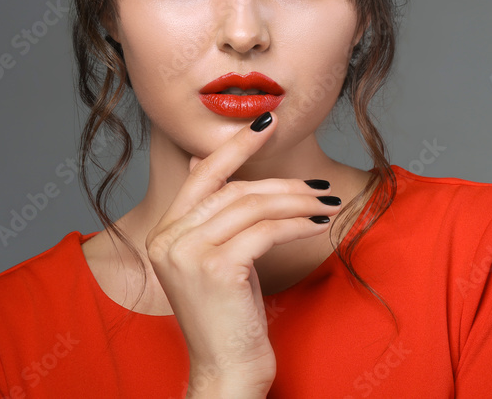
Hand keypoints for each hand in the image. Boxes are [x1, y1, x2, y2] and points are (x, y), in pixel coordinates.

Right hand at [145, 111, 339, 396]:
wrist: (226, 371)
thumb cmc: (228, 316)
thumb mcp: (215, 260)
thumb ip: (212, 217)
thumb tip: (201, 162)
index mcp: (165, 233)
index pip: (203, 175)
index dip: (236, 145)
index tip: (267, 119)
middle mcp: (168, 239)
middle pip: (234, 189)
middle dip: (282, 182)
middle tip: (318, 185)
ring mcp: (188, 253)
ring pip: (253, 206)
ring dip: (297, 201)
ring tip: (326, 204)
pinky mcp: (216, 268)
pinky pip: (266, 230)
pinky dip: (298, 222)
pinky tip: (320, 223)